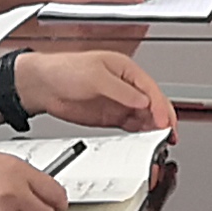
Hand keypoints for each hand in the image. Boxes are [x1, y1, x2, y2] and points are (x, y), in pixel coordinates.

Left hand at [22, 48, 175, 130]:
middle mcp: (126, 86)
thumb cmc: (64, 70)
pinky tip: (146, 139)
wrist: (43, 86)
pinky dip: (141, 133)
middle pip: (153, 103)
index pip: (150, 89)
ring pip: (145, 116)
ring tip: (160, 140)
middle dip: (162, 118)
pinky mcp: (111, 116)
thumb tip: (143, 100)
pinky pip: (132, 125)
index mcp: (126, 69)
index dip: (159, 106)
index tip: (162, 121)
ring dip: (154, 128)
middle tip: (168, 134)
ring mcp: (119, 102)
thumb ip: (120, 90)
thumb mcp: (94, 76)